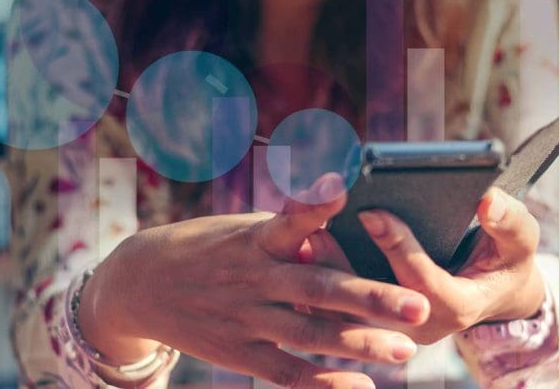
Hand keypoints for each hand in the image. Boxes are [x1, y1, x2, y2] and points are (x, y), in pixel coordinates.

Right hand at [79, 174, 430, 388]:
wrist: (138, 284)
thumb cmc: (204, 248)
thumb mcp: (240, 229)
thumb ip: (289, 235)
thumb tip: (339, 225)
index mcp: (256, 240)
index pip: (290, 220)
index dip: (316, 205)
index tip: (343, 190)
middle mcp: (254, 279)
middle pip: (318, 288)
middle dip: (369, 297)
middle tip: (419, 307)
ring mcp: (246, 319)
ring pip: (309, 334)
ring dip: (358, 343)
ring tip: (404, 352)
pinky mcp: (238, 352)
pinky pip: (287, 371)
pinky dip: (323, 383)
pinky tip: (362, 386)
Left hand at [309, 187, 543, 344]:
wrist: (491, 290)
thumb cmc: (504, 259)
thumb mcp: (520, 241)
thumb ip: (509, 221)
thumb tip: (487, 200)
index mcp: (458, 307)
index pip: (422, 282)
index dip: (398, 247)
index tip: (373, 212)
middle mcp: (418, 327)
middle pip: (373, 301)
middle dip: (345, 263)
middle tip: (318, 229)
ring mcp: (390, 330)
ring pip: (346, 309)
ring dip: (322, 273)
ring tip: (298, 237)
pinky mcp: (369, 323)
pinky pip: (334, 307)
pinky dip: (316, 279)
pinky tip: (296, 247)